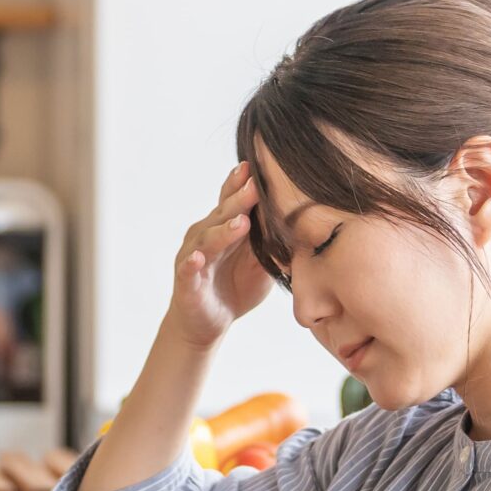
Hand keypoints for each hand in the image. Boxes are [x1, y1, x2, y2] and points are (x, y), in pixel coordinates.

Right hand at [169, 162, 274, 348]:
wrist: (206, 324)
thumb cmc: (235, 287)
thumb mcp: (260, 263)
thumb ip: (272, 242)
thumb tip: (303, 223)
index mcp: (224, 228)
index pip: (231, 200)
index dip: (241, 184)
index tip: (257, 165)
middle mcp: (205, 236)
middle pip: (221, 214)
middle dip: (238, 199)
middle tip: (255, 185)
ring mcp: (194, 258)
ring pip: (207, 239)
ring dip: (222, 231)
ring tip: (240, 223)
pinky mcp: (186, 282)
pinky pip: (188, 270)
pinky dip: (192, 263)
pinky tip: (199, 258)